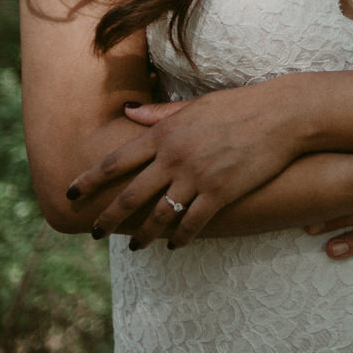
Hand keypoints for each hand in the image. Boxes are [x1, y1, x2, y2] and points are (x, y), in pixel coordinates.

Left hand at [68, 81, 308, 247]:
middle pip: (130, 194)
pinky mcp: (220, 192)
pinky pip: (192, 223)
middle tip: (95, 232)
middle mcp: (174, 156)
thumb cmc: (239, 106)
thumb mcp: (194, 105)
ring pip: (158, 215)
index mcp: (164, 133)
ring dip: (142, 235)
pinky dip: (180, 237)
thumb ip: (160, 114)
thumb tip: (130, 111)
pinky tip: (174, 244)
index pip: (115, 162)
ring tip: (134, 247)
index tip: (71, 192)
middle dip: (108, 217)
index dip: (89, 180)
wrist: (281, 115)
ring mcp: (196, 176)